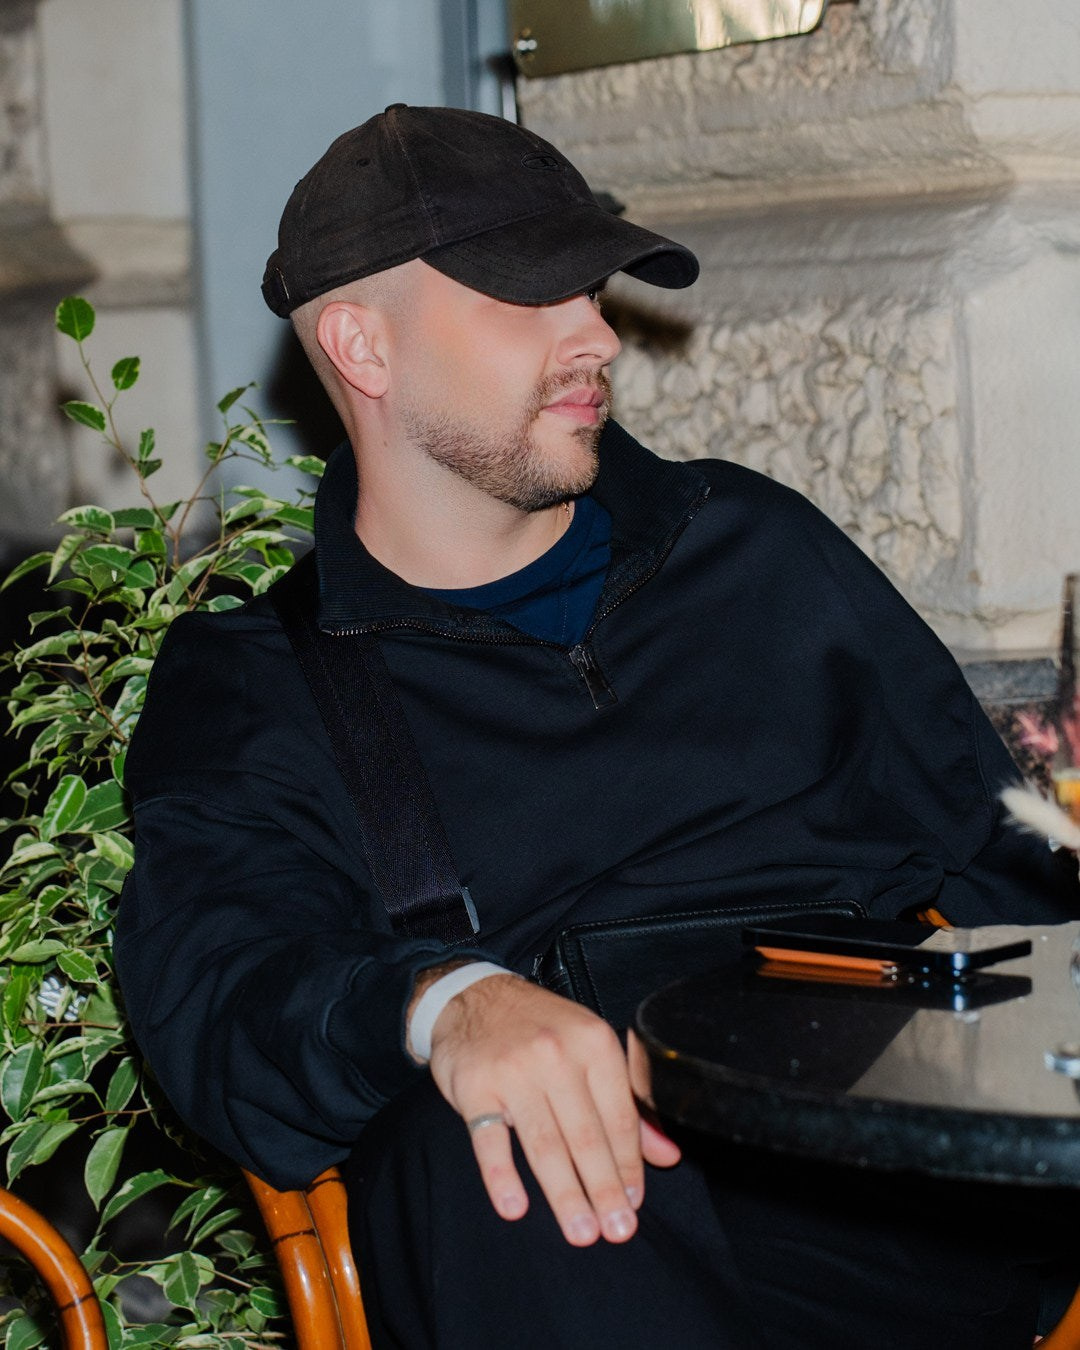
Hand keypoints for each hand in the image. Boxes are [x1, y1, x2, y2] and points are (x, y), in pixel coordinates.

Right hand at [425, 974, 680, 1245]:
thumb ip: (629, 1102)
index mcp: (594, 1042)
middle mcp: (557, 1054)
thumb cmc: (542, 1029)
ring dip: (565, 1194)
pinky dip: (502, 1176)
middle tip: (616, 1231)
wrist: (475, 997)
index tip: (633, 1204)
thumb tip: (668, 1155)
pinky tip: (514, 1207)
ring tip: (581, 1232)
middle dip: (603, 1190)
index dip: (628, 1166)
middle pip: (586, 1136)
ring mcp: (514, 1070)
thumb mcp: (590, 1049)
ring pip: (545, 1144)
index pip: (619, 1117)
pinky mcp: (475, 1086)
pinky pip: (489, 1140)